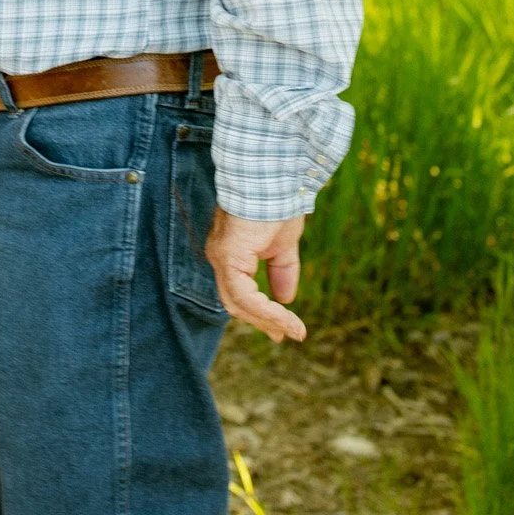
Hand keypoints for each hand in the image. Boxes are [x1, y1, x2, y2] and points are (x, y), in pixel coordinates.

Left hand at [206, 207, 306, 342]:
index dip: (260, 312)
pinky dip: (267, 311)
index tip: (282, 329)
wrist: (274, 179)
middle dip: (262, 321)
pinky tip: (286, 319)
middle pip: (235, 302)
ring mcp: (221, 257)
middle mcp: (220, 256)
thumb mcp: (283, 245)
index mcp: (230, 252)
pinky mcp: (228, 257)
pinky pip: (245, 296)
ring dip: (268, 320)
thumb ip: (281, 271)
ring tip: (294, 331)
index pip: (239, 291)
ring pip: (239, 303)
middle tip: (284, 335)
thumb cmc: (277, 204)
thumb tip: (286, 299)